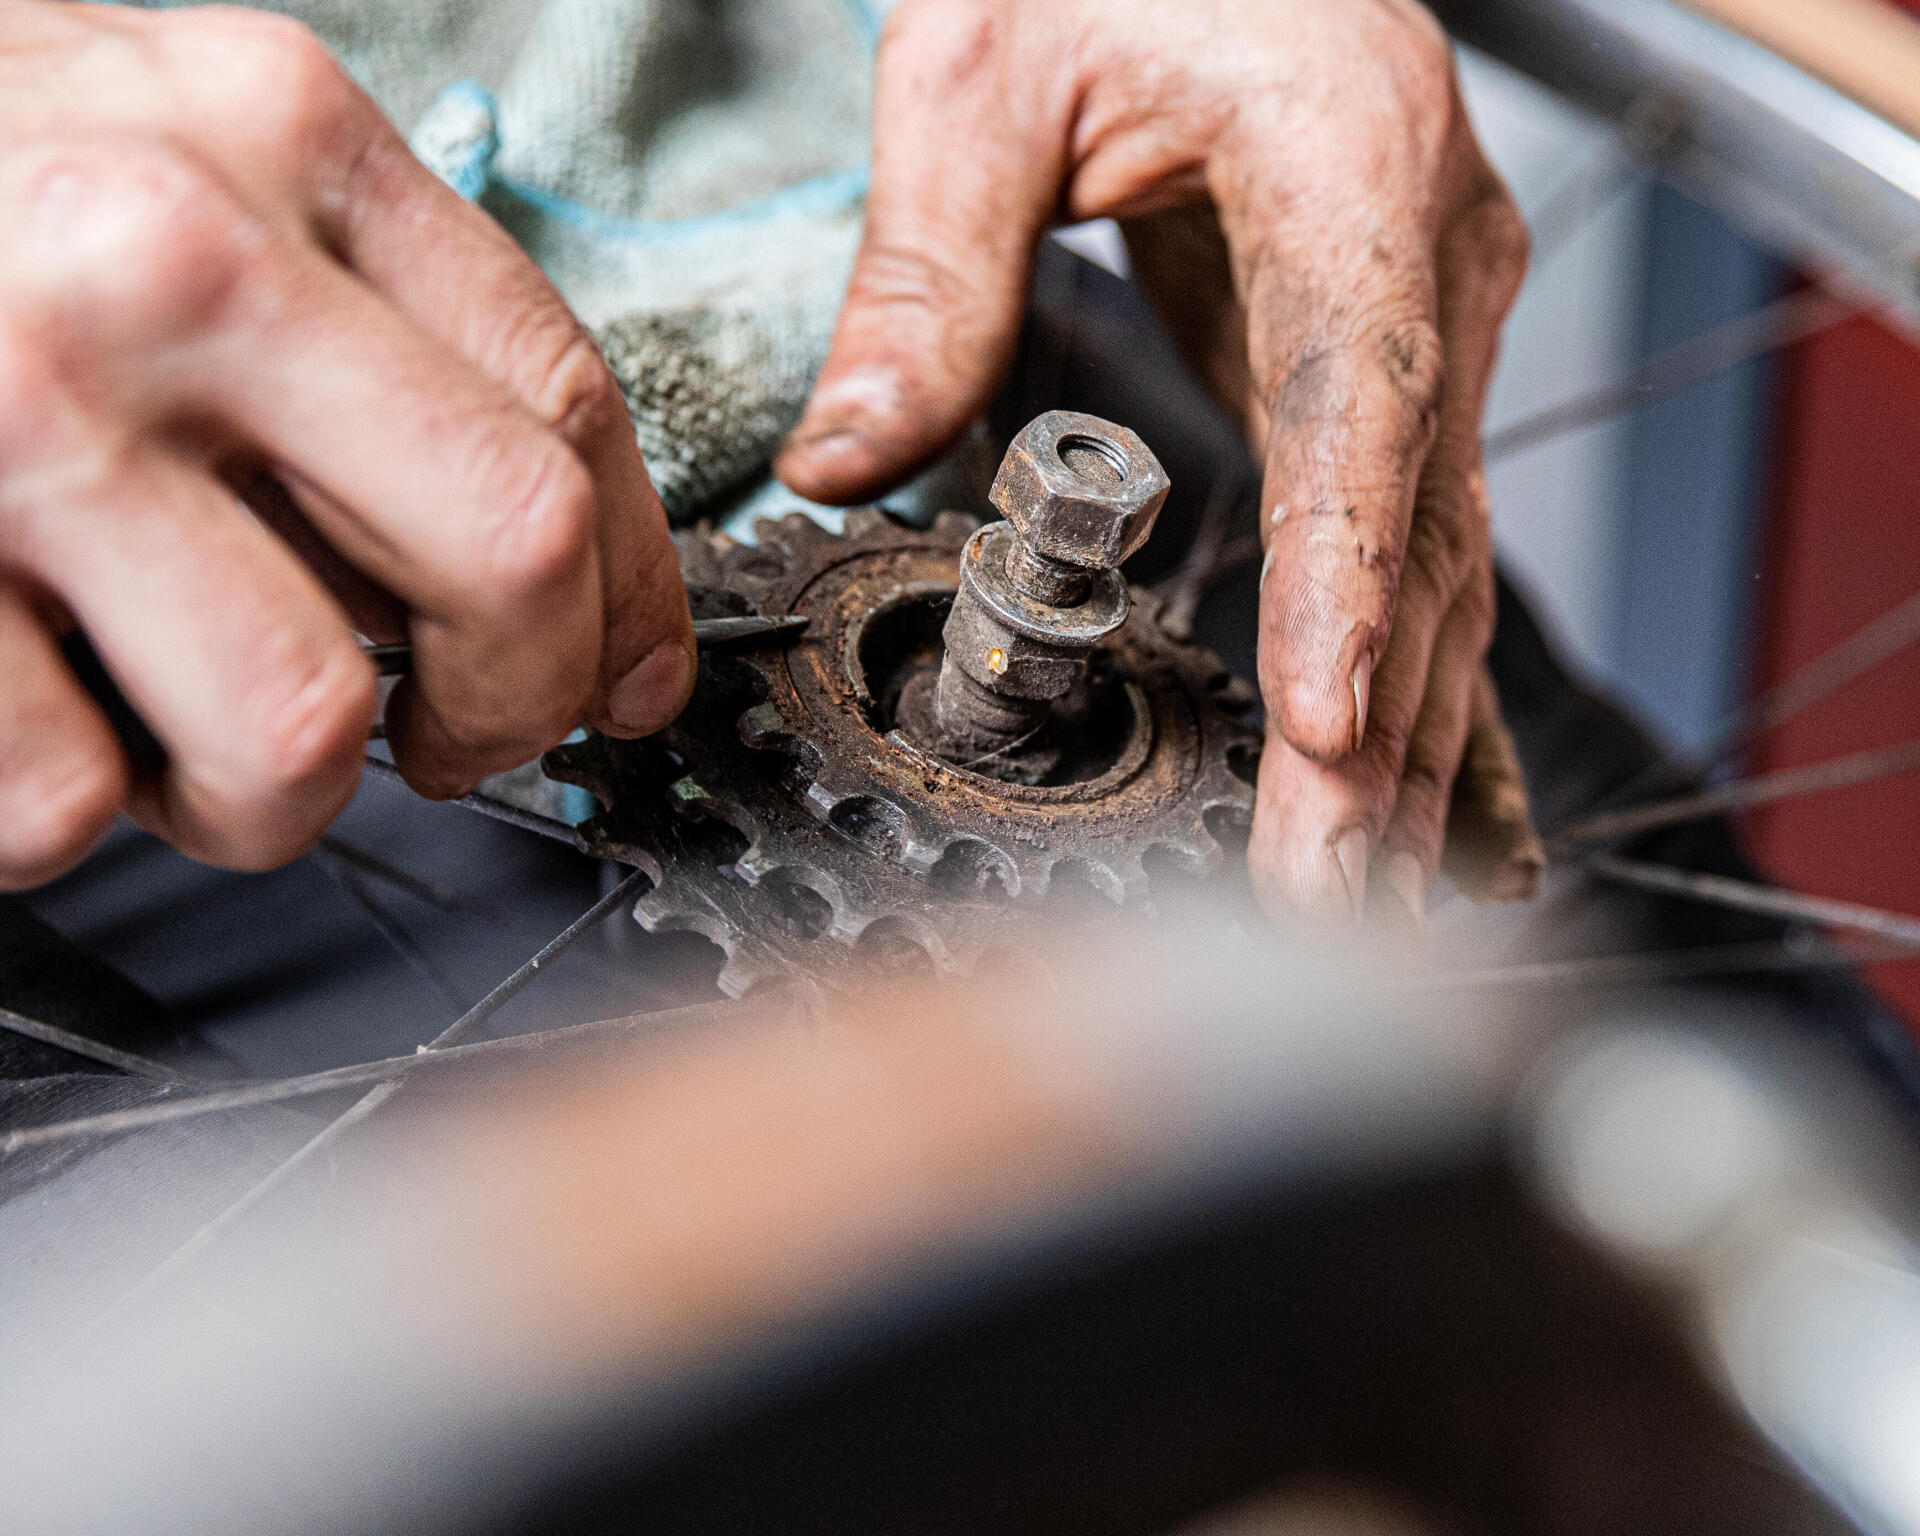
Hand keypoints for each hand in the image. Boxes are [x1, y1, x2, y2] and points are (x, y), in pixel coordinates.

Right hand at [0, 2, 693, 888]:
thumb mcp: (172, 164)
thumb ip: (362, 328)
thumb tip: (569, 571)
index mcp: (272, 133)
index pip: (564, 404)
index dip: (630, 587)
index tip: (621, 677)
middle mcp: (161, 253)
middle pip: (507, 556)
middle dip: (512, 703)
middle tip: (452, 738)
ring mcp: (7, 413)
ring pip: (297, 727)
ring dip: (268, 793)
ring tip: (182, 730)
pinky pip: (67, 799)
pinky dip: (65, 807)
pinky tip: (21, 707)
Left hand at [777, 0, 1531, 927]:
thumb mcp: (986, 64)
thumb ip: (928, 267)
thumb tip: (845, 455)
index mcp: (1352, 159)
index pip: (1360, 398)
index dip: (1344, 574)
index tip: (1325, 731)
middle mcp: (1427, 257)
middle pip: (1416, 530)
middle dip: (1374, 736)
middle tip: (1322, 902)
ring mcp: (1432, 321)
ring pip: (1438, 566)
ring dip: (1401, 745)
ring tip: (1356, 902)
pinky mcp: (1397, 372)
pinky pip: (1413, 550)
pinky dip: (1400, 683)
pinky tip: (1399, 800)